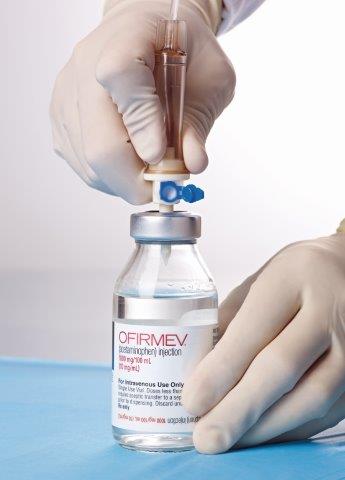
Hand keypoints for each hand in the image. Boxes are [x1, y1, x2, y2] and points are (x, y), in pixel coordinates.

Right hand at [50, 0, 234, 203]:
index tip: (163, 156)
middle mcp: (85, 68)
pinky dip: (112, 176)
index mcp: (125, 40)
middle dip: (137, 180)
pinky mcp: (61, 120)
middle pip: (100, 144)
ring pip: (91, 164)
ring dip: (127, 180)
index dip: (145, 128)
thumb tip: (192, 164)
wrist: (146, 32)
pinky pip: (83, 165)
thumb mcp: (211, 76)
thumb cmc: (180, 51)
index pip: (124, 81)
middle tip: (164, 187)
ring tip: (152, 167)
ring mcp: (68, 97)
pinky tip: (132, 160)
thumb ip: (199, 121)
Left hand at [182, 233, 344, 453]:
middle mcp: (331, 310)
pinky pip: (326, 410)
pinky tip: (262, 434)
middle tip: (206, 437)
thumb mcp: (261, 280)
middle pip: (282, 368)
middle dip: (239, 409)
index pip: (254, 330)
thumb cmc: (297, 277)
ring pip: (310, 397)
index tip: (192, 400)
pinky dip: (290, 428)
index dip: (222, 370)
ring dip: (264, 427)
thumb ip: (232, 318)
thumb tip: (201, 369)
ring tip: (229, 441)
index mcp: (295, 277)